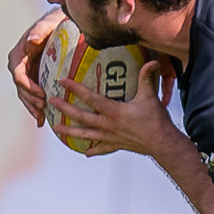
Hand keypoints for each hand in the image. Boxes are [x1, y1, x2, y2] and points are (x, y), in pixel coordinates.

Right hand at [8, 8, 66, 124]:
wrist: (58, 27)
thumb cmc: (51, 24)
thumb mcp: (45, 25)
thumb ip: (38, 32)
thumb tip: (31, 40)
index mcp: (18, 56)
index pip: (18, 74)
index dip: (27, 86)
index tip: (40, 93)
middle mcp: (19, 67)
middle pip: (21, 88)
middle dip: (31, 100)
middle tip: (44, 108)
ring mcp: (26, 75)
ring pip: (26, 95)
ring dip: (33, 107)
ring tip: (42, 118)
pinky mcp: (35, 80)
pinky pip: (33, 96)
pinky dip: (36, 108)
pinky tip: (42, 121)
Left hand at [49, 60, 173, 157]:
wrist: (162, 144)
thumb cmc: (155, 120)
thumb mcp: (150, 96)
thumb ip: (147, 78)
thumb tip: (151, 61)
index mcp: (113, 111)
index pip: (89, 98)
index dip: (75, 89)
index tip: (62, 81)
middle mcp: (107, 125)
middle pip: (81, 117)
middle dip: (64, 109)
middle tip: (51, 102)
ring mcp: (110, 137)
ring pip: (85, 134)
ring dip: (69, 131)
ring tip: (56, 128)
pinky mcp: (116, 145)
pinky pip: (101, 148)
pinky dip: (93, 150)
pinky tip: (86, 152)